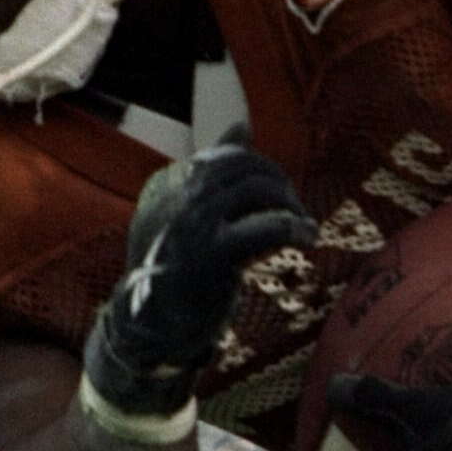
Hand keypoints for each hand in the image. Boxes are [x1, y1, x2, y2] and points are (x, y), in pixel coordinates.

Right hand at [84, 134, 311, 426]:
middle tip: (295, 209)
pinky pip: (264, 228)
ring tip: (304, 227)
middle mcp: (181, 197)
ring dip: (291, 206)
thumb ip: (212, 173)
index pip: (227, 156)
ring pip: (258, 192)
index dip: (262, 169)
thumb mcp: (186, 214)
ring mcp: (195, 223)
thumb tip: (242, 125)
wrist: (145, 325)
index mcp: (172, 184)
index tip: (278, 192)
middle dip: (280, 184)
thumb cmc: (171, 270)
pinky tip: (306, 238)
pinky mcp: (213, 253)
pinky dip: (292, 228)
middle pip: (247, 167)